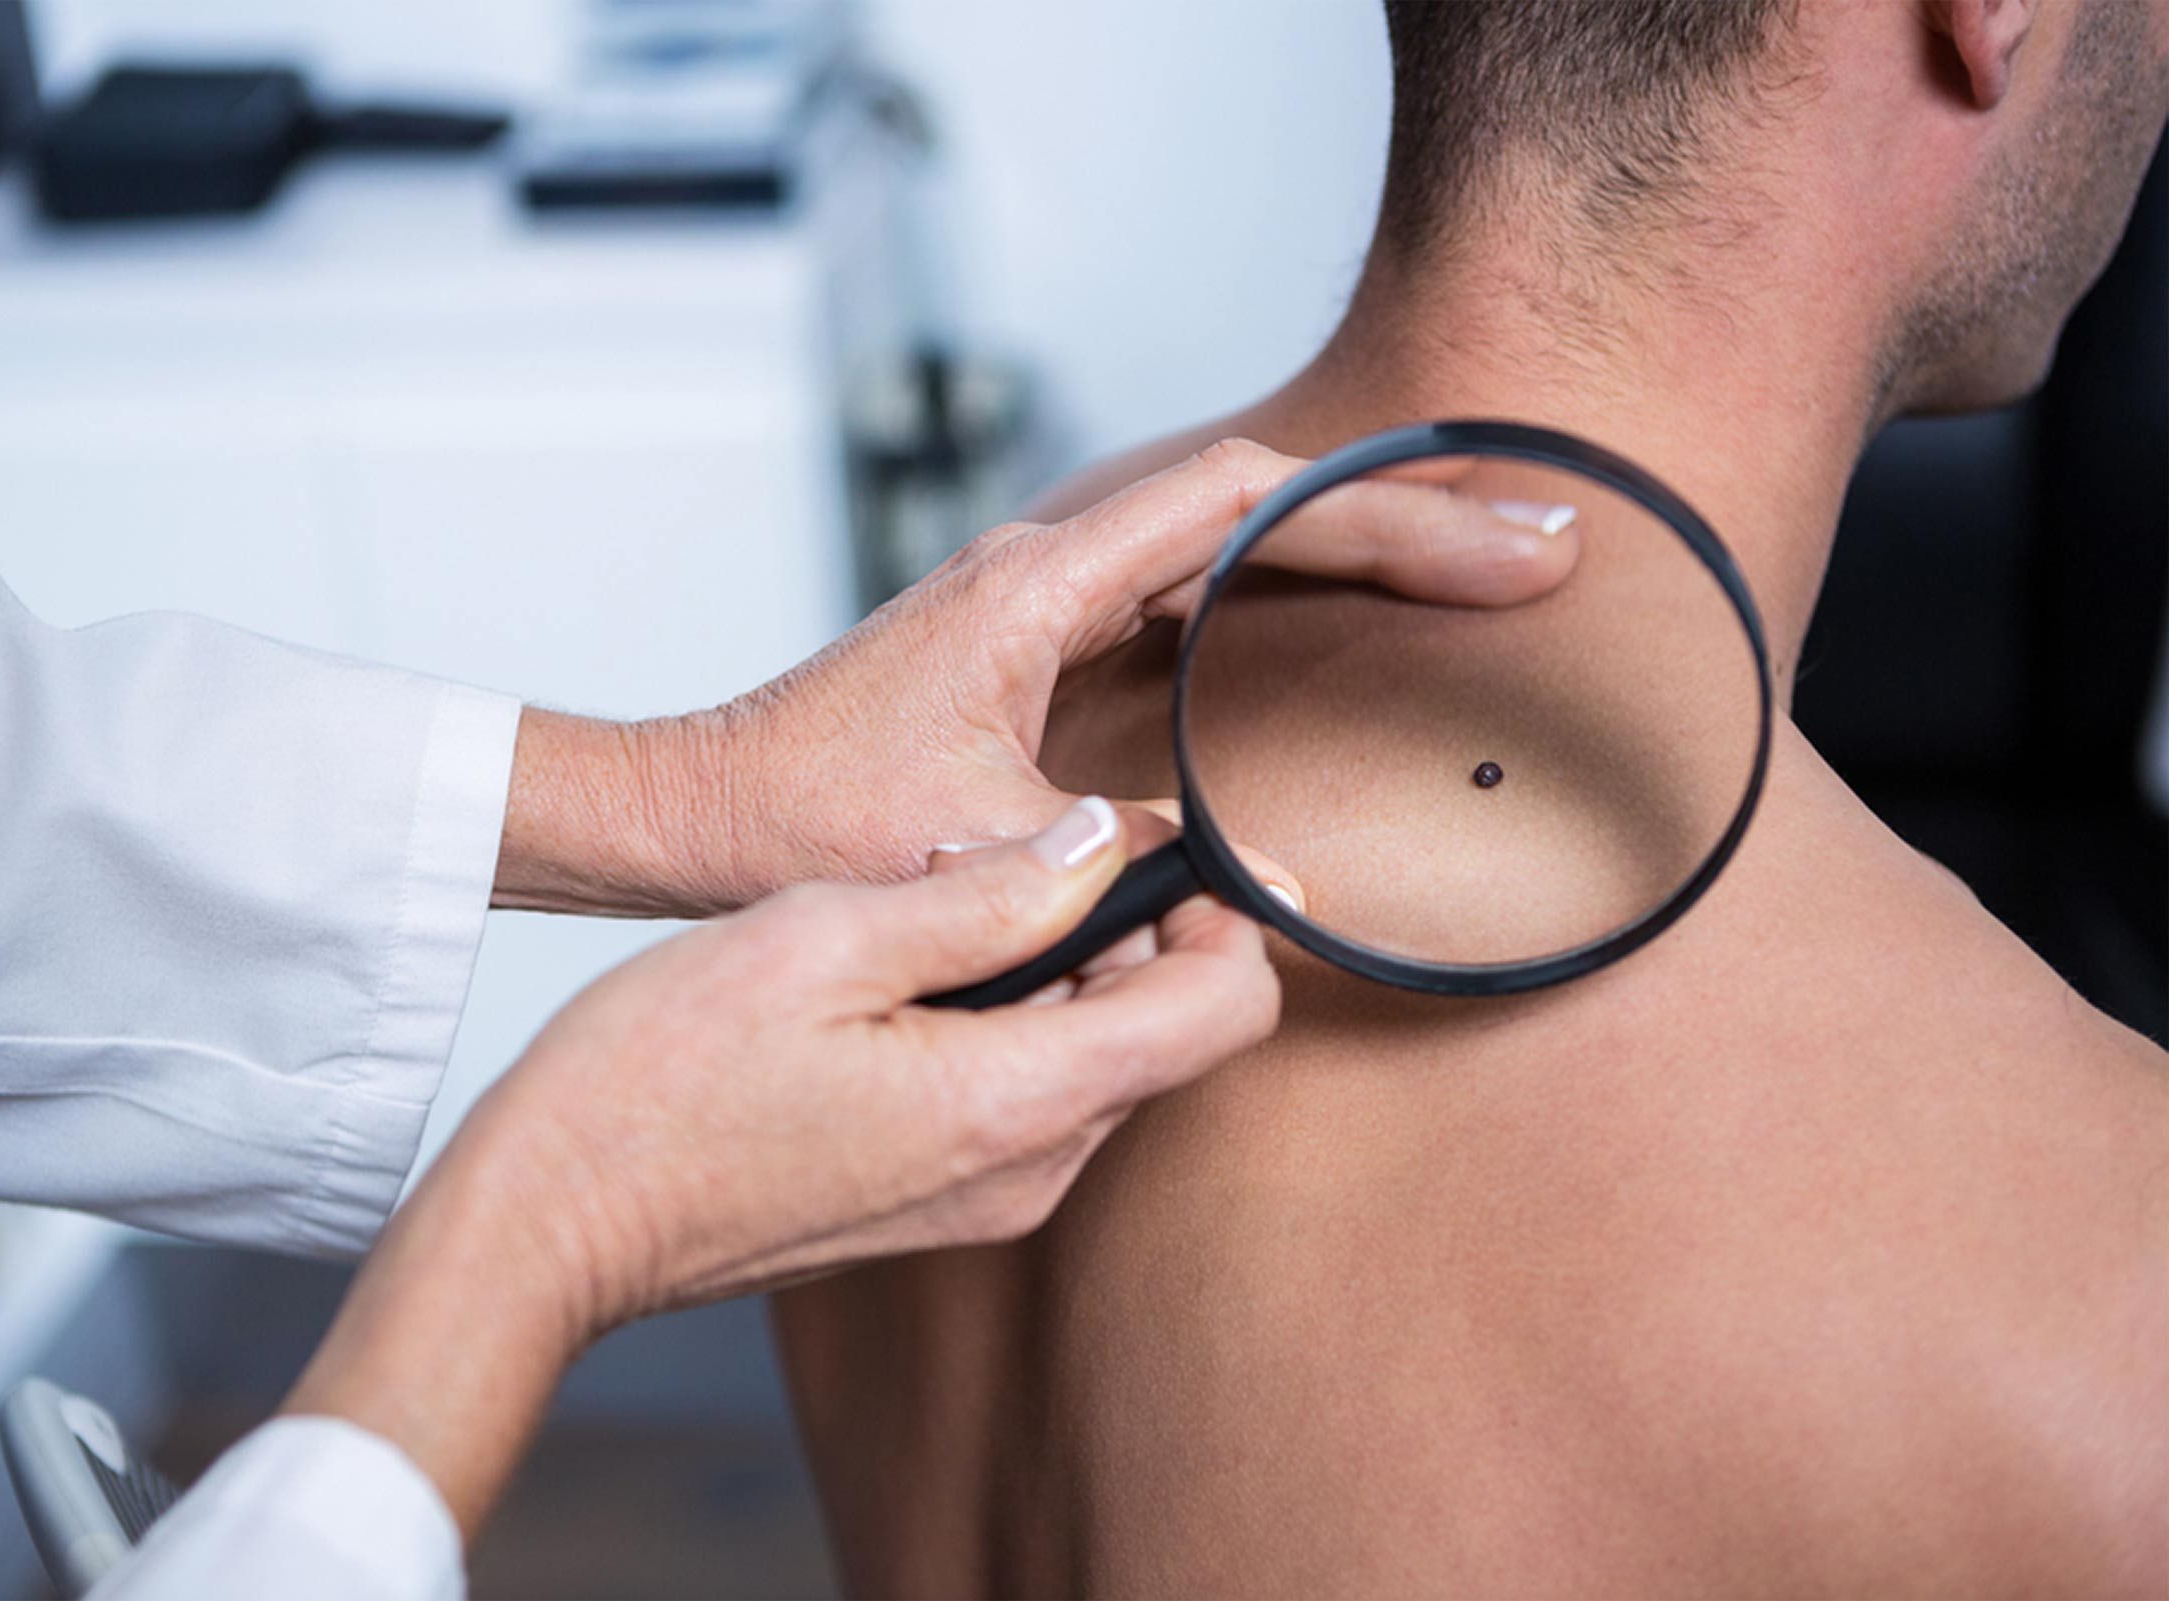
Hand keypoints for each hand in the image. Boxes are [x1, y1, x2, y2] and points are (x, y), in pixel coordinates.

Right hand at [285, 797, 1275, 1537]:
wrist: (551, 1223)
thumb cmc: (655, 1080)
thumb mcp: (824, 936)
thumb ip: (986, 894)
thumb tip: (1101, 842)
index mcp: (1017, 1102)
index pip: (1222, 1008)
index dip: (1220, 911)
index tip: (1161, 845)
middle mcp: (1027, 1174)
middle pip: (1165, 1034)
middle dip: (1127, 933)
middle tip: (1014, 862)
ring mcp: (985, 1203)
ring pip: (1095, 1063)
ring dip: (1056, 978)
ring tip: (931, 920)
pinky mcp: (938, 1208)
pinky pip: (1026, 1101)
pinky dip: (1004, 1027)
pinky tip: (897, 987)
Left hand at [494, 437, 1578, 915]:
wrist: (699, 809)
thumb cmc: (801, 814)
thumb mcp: (974, 847)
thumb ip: (1119, 850)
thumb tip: (1260, 871)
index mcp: (1041, 582)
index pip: (1247, 503)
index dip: (1382, 513)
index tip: (1494, 543)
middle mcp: (1049, 566)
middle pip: (1264, 506)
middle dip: (1407, 523)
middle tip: (1540, 550)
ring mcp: (1045, 596)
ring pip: (1231, 538)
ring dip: (1353, 547)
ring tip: (1478, 565)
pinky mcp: (1038, 637)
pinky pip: (1190, 585)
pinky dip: (1282, 587)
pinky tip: (1341, 612)